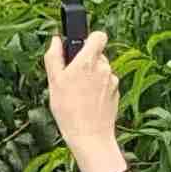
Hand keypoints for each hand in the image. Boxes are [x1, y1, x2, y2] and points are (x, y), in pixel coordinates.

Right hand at [44, 31, 125, 169]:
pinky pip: (106, 83)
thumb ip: (54, 57)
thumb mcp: (53, 82)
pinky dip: (98, 88)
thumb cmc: (68, 110)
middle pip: (98, 55)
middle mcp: (104, 68)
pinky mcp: (117, 92)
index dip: (90, 38)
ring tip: (79, 93)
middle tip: (72, 78)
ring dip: (92, 76)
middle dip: (86, 62)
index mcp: (88, 62)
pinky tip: (89, 101)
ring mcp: (112, 80)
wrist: (89, 136)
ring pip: (101, 70)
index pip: (99, 36)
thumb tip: (56, 39)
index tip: (81, 47)